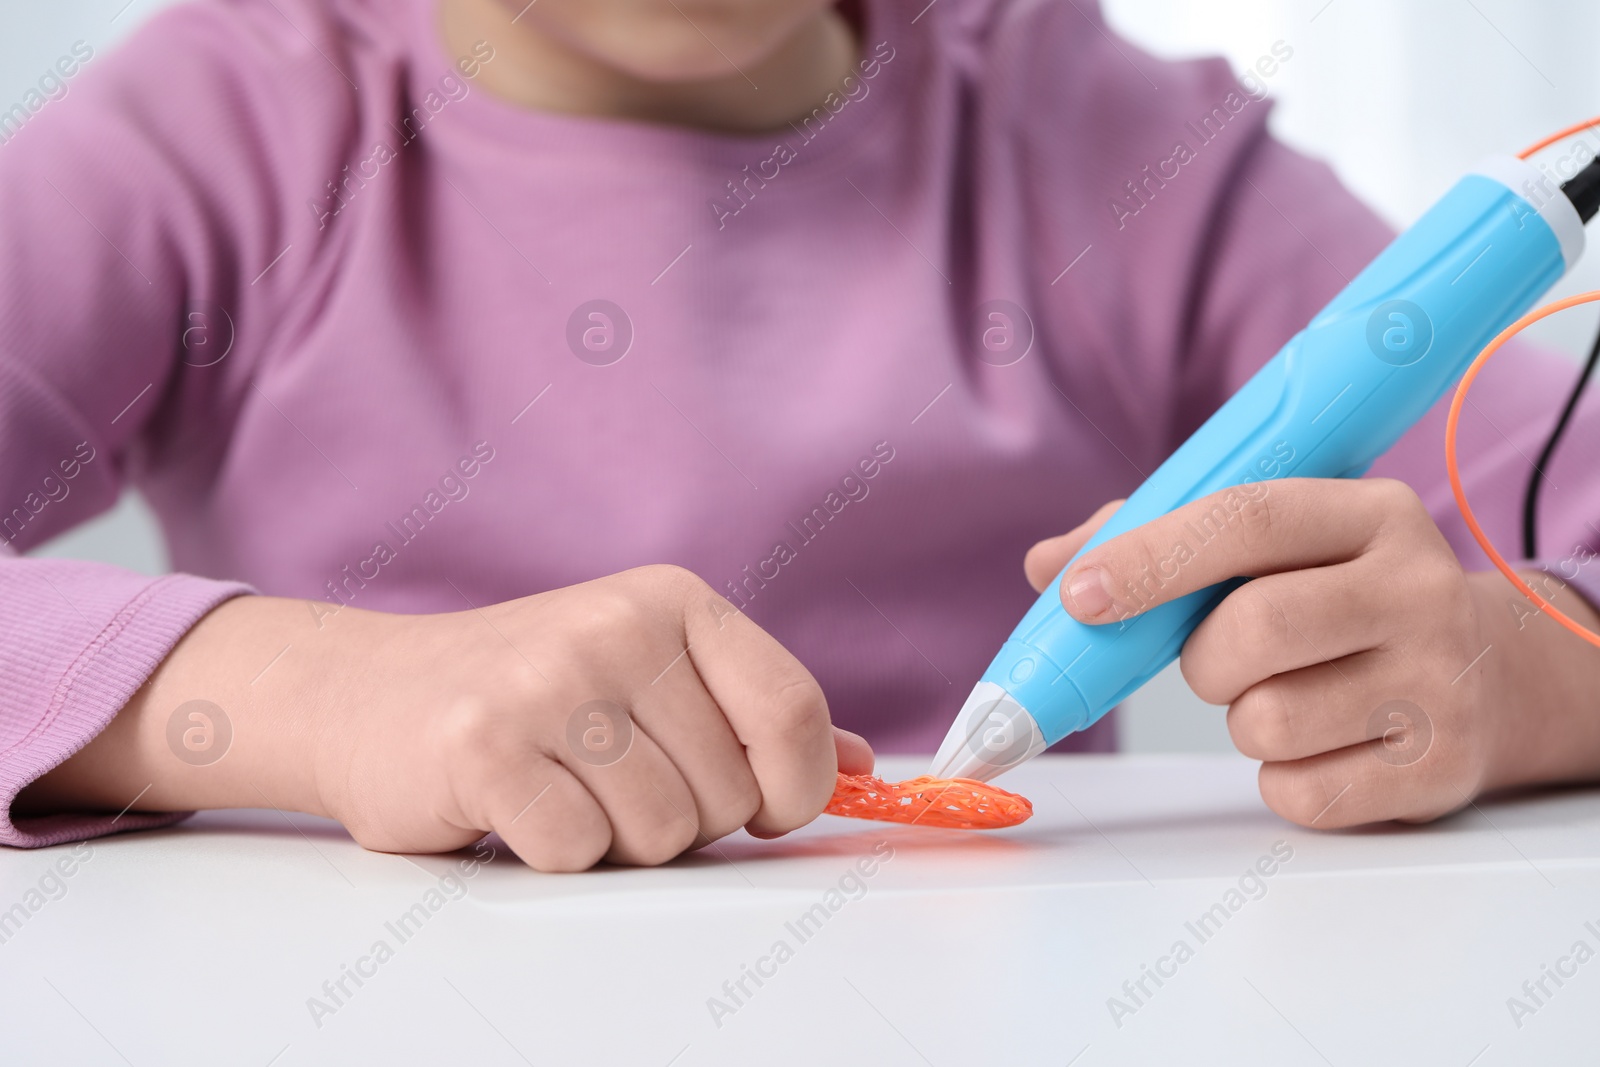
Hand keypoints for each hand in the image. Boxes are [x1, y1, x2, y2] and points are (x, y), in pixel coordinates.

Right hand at [22, 565, 872, 870]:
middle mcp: (616, 626)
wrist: (373, 695)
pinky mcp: (485, 744)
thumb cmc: (531, 696)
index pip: (791, 712)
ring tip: (564, 791)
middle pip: (726, 794)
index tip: (765, 810)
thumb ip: (751, 716)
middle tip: (611, 784)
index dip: (794, 787)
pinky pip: (578, 853)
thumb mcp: (650, 678)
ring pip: (658, 834)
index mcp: (674, 601)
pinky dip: (553, 855)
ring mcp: (548, 679)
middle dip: (683, 822)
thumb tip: (854, 763)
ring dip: (616, 842)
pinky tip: (515, 807)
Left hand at [1024, 480, 1599, 827]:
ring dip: (1243, 719)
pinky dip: (1282, 778)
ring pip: (1266, 720)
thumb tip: (1049, 566)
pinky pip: (1298, 792)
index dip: (1151, 558)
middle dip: (1201, 659)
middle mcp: (1419, 589)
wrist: (1491, 675)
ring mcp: (1440, 684)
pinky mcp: (1439, 771)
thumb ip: (1160, 540)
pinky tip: (1324, 744)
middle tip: (1218, 660)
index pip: (1247, 519)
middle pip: (1252, 630)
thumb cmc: (1340, 599)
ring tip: (1288, 695)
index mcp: (1371, 514)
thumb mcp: (1279, 547)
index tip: (1079, 595)